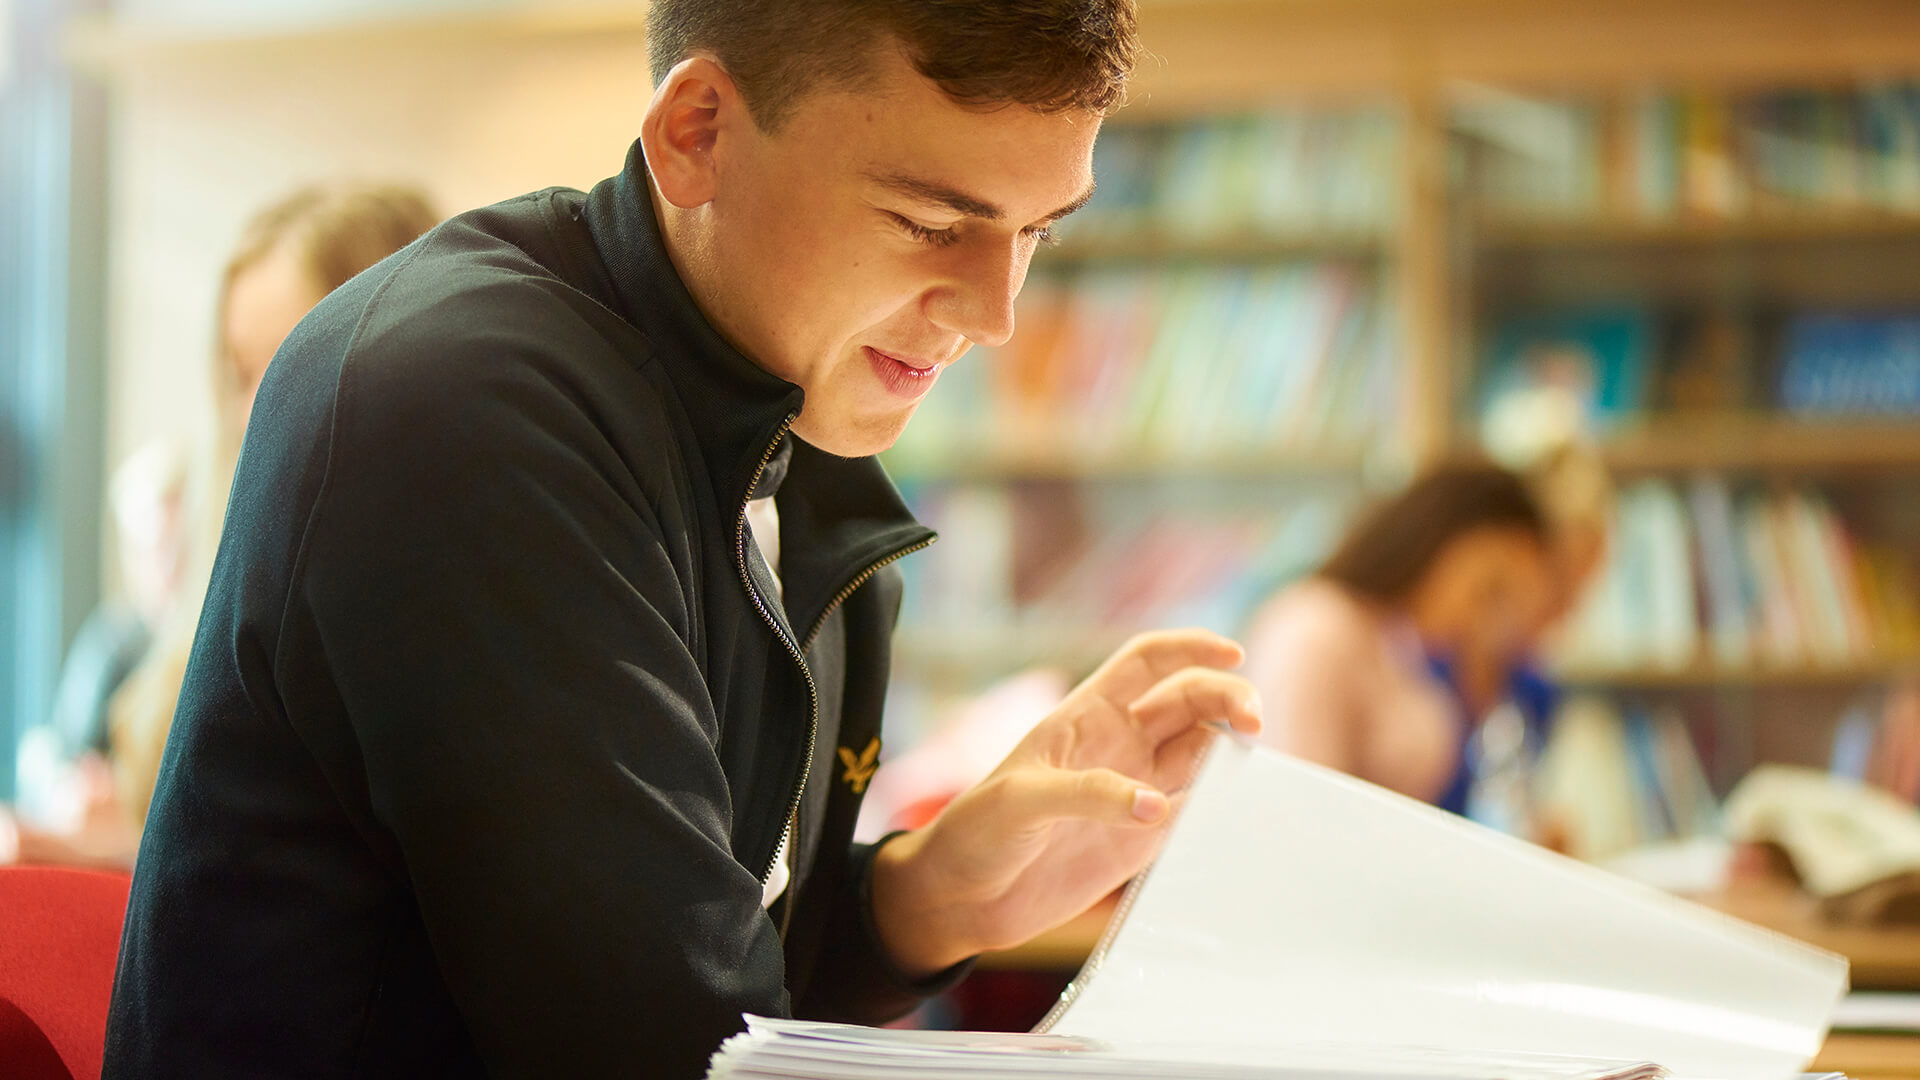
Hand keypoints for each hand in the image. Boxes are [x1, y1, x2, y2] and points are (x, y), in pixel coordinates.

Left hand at [870, 629, 1260, 976]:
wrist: (963, 897)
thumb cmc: (976, 832)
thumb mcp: (1021, 801)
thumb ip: (1087, 794)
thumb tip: (1154, 805)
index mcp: (1086, 715)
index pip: (1147, 662)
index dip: (1190, 649)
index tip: (1231, 655)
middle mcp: (1118, 745)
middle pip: (1189, 702)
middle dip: (1227, 699)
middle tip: (1254, 722)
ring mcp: (1135, 790)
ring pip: (1202, 752)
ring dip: (1231, 750)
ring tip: (1250, 763)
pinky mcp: (1143, 839)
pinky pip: (1195, 809)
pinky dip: (1221, 802)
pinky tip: (1238, 805)